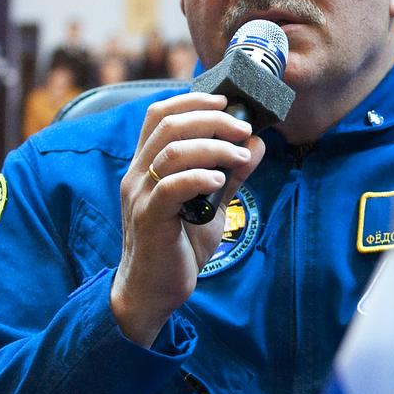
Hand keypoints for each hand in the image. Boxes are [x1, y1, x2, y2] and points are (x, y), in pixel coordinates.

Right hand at [110, 92, 264, 346]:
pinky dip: (200, 177)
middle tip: (243, 129)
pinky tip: (220, 181)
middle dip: (212, 119)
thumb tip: (256, 144)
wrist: (153, 293)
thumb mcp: (211, 206)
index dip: (193, 100)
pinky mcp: (149, 219)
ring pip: (172, 151)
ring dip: (214, 147)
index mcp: (146, 165)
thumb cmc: (178, 248)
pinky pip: (172, 187)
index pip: (160, 114)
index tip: (227, 103)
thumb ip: (232, 176)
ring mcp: (140, 196)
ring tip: (241, 157)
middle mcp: (137, 174)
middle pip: (169, 124)